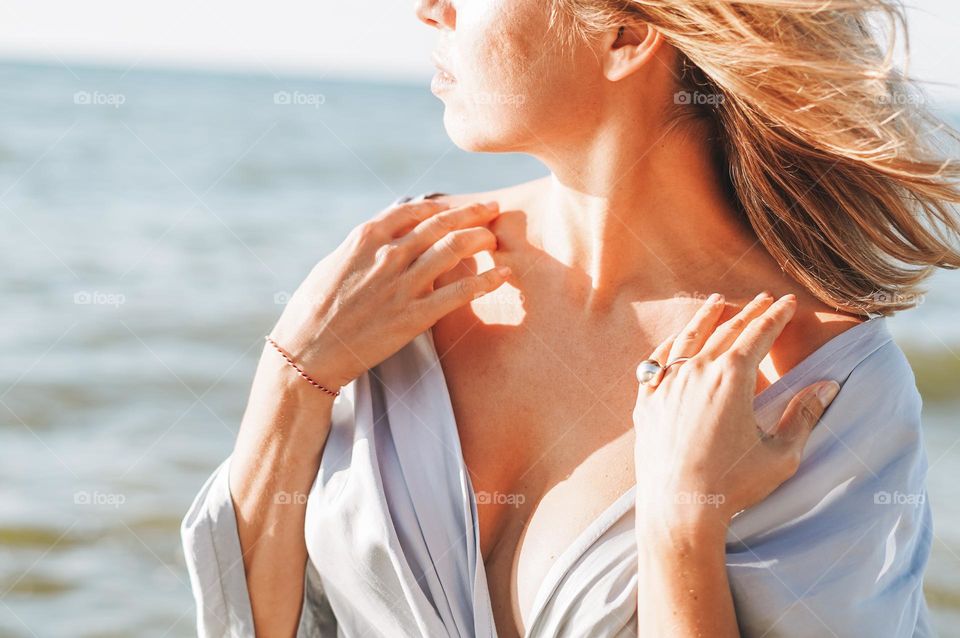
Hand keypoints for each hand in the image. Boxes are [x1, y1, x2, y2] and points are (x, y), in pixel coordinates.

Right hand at [268, 198, 509, 391]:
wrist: (307, 352)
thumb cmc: (312, 311)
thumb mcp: (332, 265)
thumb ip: (362, 249)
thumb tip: (382, 239)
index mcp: (366, 237)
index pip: (414, 210)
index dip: (442, 207)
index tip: (457, 207)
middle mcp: (388, 254)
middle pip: (441, 224)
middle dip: (471, 213)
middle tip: (491, 209)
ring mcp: (403, 284)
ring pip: (454, 248)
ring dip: (481, 238)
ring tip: (496, 237)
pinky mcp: (414, 316)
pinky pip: (459, 292)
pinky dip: (486, 281)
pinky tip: (503, 276)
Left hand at [632, 292, 840, 533]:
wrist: (679, 507)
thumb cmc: (734, 485)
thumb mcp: (781, 454)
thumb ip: (804, 415)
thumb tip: (828, 385)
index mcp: (732, 377)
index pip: (758, 334)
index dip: (776, 316)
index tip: (788, 301)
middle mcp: (696, 371)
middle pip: (726, 330)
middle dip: (748, 312)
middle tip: (763, 299)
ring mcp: (666, 383)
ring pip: (687, 338)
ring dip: (705, 317)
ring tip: (717, 302)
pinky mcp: (646, 401)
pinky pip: (656, 361)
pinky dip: (670, 345)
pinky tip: (676, 341)